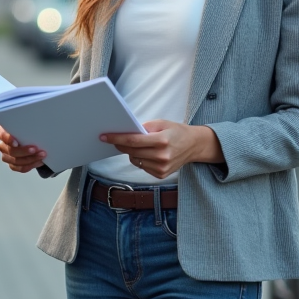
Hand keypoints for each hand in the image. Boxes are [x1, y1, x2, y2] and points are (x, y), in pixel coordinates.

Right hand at [0, 125, 46, 172]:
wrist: (32, 137)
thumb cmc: (29, 126)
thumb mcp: (28, 121)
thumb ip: (28, 121)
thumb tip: (37, 117)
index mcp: (2, 131)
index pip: (1, 135)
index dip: (8, 139)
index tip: (16, 142)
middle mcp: (2, 144)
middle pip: (9, 151)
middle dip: (23, 151)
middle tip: (35, 149)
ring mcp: (7, 156)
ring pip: (15, 161)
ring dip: (30, 159)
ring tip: (42, 155)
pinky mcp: (13, 164)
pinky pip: (20, 168)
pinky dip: (31, 165)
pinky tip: (40, 161)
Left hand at [100, 120, 223, 178]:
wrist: (194, 145)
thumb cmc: (176, 131)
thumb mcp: (161, 123)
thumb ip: (144, 128)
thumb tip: (125, 132)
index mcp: (162, 140)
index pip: (133, 140)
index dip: (117, 138)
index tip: (104, 137)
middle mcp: (162, 156)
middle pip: (131, 151)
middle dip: (121, 144)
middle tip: (113, 139)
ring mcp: (161, 167)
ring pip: (135, 160)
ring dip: (131, 152)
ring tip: (137, 145)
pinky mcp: (161, 175)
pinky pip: (142, 166)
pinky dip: (140, 159)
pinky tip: (146, 153)